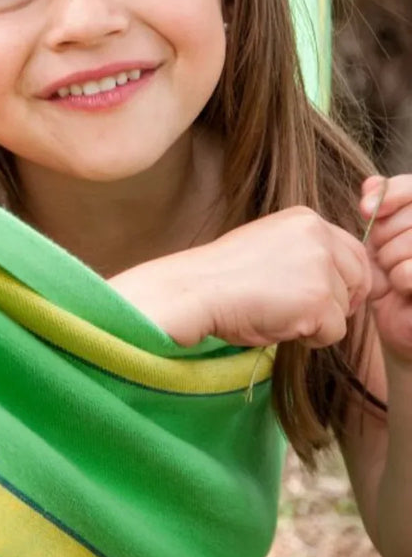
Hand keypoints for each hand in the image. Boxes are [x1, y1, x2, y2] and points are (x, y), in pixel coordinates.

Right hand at [111, 207, 372, 347]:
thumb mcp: (270, 245)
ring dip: (318, 319)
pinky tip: (279, 324)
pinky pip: (334, 333)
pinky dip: (310, 338)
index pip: (354, 251)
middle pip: (360, 279)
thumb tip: (337, 279)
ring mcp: (321, 267)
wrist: (196, 289)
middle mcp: (319, 236)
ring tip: (277, 311)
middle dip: (340, 300)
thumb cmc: (223, 274)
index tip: (321, 293)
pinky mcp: (320, 299)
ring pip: (346, 309)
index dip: (345, 279)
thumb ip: (304, 251)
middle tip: (304, 310)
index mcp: (305, 218)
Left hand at [362, 174, 411, 364]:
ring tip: (395, 272)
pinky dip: (398, 281)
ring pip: (408, 244)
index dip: (390, 195)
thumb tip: (372, 184)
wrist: (402, 320)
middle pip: (408, 217)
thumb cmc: (391, 272)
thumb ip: (381, 204)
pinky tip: (403, 289)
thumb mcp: (381, 234)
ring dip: (390, 260)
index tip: (365, 210)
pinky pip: (409, 273)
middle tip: (384, 254)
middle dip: (384, 235)